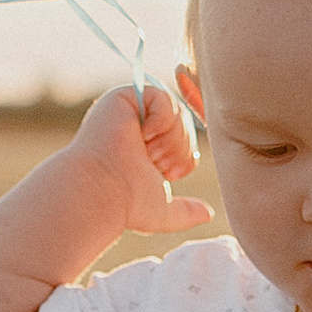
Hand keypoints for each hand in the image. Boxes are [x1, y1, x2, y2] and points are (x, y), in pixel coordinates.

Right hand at [71, 82, 210, 240]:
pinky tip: (143, 136)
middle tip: (156, 163)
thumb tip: (208, 214)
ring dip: (170, 138)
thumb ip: (185, 211)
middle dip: (179, 148)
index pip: (186, 139)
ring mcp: (130, 111)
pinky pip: (163, 97)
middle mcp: (138, 127)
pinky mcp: (123, 97)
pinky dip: (161, 120)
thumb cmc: (126, 204)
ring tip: (149, 152)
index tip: (167, 174)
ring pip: (177, 111)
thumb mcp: (163, 210)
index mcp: (148, 148)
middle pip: (186, 123)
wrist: (103, 192)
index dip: (186, 156)